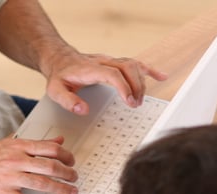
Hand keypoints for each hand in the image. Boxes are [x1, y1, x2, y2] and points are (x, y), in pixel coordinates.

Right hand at [0, 137, 77, 193]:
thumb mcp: (10, 144)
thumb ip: (35, 143)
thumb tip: (58, 140)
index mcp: (19, 146)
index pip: (50, 148)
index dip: (66, 155)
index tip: (71, 162)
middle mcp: (17, 160)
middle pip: (51, 166)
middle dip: (67, 173)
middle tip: (74, 178)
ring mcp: (11, 178)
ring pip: (43, 184)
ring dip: (61, 189)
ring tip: (71, 193)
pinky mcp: (5, 193)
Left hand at [44, 51, 166, 114]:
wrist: (59, 60)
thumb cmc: (59, 77)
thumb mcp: (55, 91)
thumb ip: (68, 101)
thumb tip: (83, 110)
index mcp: (90, 69)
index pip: (113, 74)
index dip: (124, 87)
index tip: (129, 101)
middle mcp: (102, 62)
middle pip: (127, 67)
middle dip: (135, 86)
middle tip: (136, 104)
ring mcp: (110, 61)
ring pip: (132, 65)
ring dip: (141, 81)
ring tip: (140, 100)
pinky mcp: (115, 62)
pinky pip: (135, 63)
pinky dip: (149, 70)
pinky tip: (161, 76)